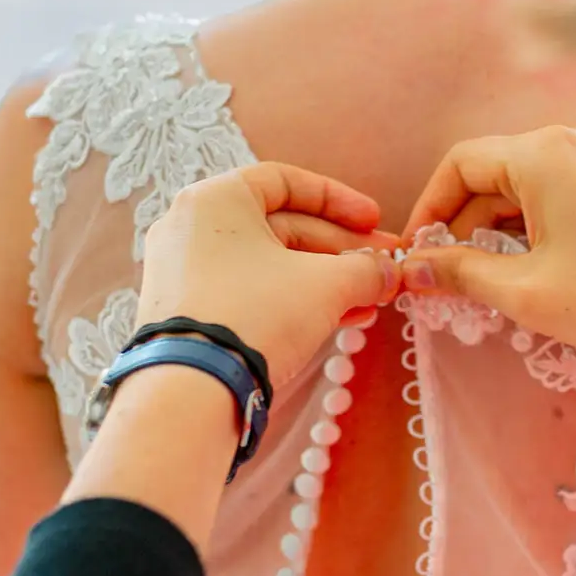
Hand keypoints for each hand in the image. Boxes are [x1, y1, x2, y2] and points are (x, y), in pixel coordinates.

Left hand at [137, 163, 399, 389]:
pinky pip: (248, 292)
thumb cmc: (257, 315)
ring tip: (369, 301)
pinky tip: (337, 320)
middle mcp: (191, 227)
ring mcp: (183, 272)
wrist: (192, 393)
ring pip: (268, 265)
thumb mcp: (325, 285)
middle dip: (340, 250)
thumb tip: (391, 272)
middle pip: (281, 227)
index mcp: (216, 199)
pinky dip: (291, 300)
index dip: (339, 200)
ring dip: (324, 280)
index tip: (374, 222)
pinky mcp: (186, 312)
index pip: (286, 181)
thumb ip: (366, 270)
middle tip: (384, 270)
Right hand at [400, 123, 575, 359]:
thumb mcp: (526, 292)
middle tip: (454, 277)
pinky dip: (546, 217)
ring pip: (535, 179)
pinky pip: (572, 184)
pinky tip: (549, 262)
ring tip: (501, 277)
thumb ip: (461, 272)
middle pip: (498, 170)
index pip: (461, 164)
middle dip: (469, 223)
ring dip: (507, 224)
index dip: (430, 209)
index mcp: (545, 153)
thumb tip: (413, 268)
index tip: (418, 254)